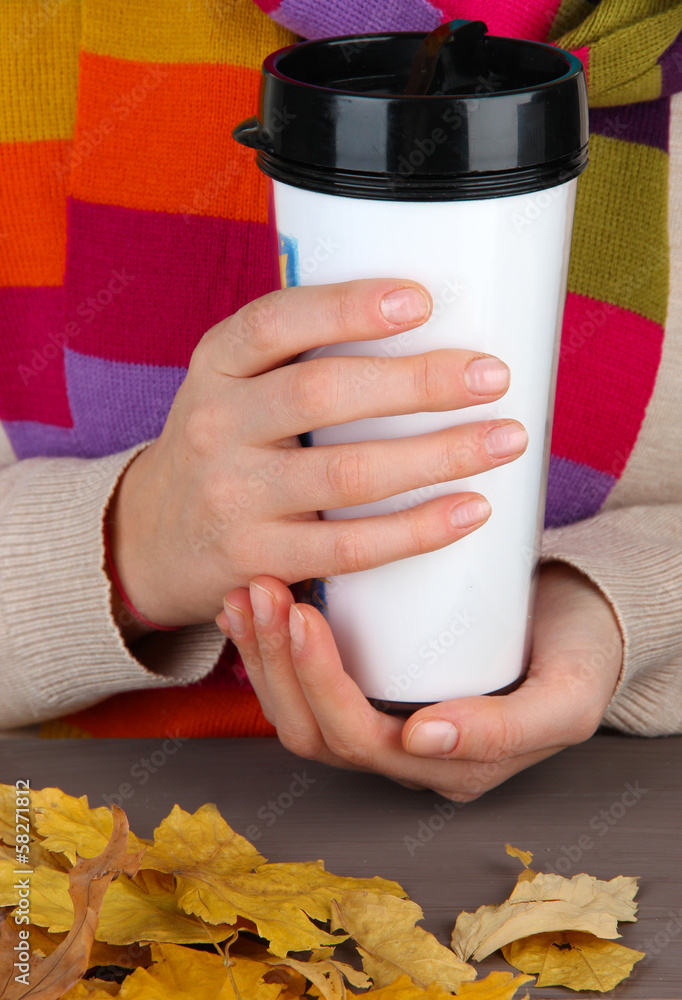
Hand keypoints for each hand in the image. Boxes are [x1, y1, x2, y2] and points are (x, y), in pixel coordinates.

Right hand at [107, 279, 526, 626]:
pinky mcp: (257, 558)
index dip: (348, 307)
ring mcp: (233, 496)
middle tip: (491, 376)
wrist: (153, 538)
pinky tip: (469, 510)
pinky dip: (417, 529)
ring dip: (438, 455)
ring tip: (504, 439)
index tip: (421, 300)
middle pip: (322, 393)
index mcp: (216, 365)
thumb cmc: (222, 447)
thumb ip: (297, 358)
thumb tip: (425, 326)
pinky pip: (349, 546)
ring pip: (348, 472)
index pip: (276, 322)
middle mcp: (216, 424)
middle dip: (418, 382)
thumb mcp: (233, 386)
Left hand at [216, 563, 622, 799]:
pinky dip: (270, 643)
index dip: (321, 685)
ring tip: (248, 591)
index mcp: (445, 767)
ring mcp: (382, 719)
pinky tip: (250, 602)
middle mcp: (403, 753)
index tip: (305, 615)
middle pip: (313, 728)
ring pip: (297, 708)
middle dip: (277, 661)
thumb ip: (507, 728)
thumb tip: (422, 738)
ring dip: (263, 653)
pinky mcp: (372, 683)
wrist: (582, 622)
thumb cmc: (580, 657)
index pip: (359, 741)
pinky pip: (303, 680)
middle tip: (264, 589)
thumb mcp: (568, 697)